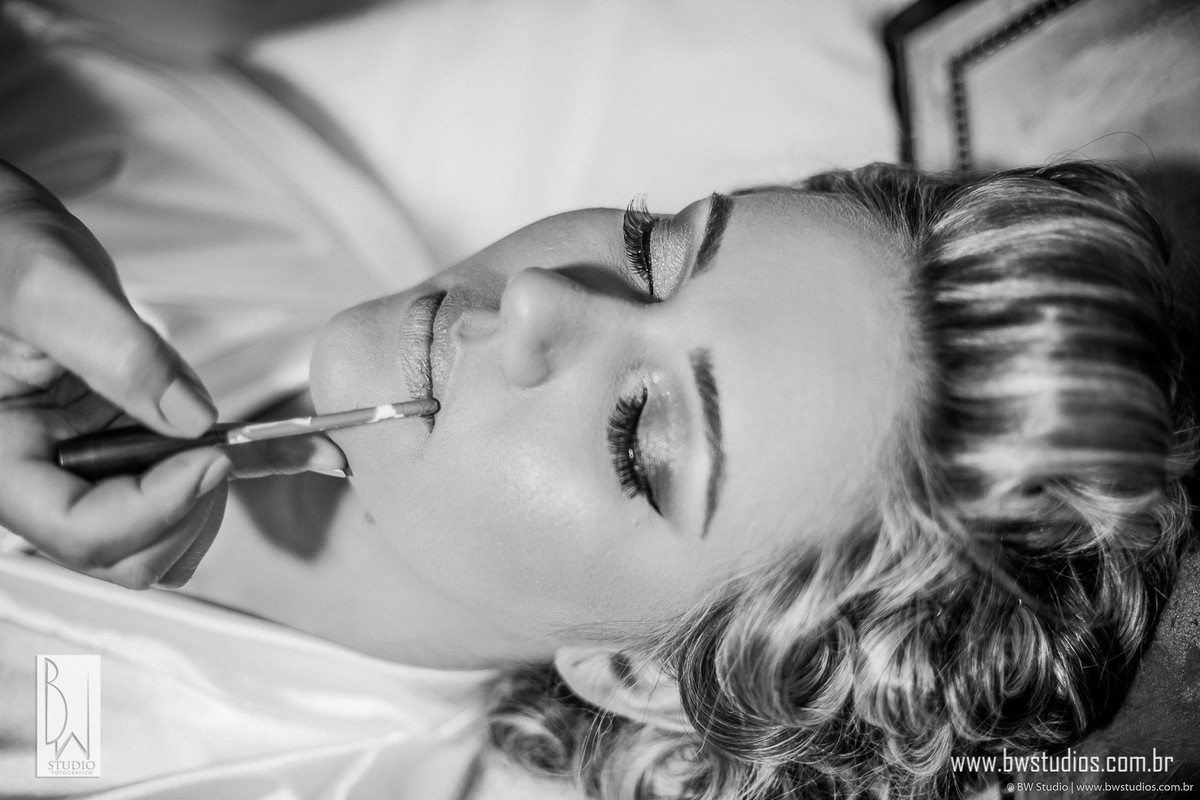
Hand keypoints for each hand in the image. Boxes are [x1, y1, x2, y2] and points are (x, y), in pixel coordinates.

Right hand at [0, 161, 343, 587]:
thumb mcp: (50, 287)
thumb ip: (120, 356)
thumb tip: (193, 421)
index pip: (80, 530)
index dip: (157, 506)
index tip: (212, 454)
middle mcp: (38, 480)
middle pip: (126, 555)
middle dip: (189, 509)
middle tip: (223, 447)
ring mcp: (84, 471)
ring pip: (159, 540)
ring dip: (209, 500)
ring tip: (234, 441)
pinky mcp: (122, 450)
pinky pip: (182, 491)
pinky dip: (233, 474)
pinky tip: (286, 449)